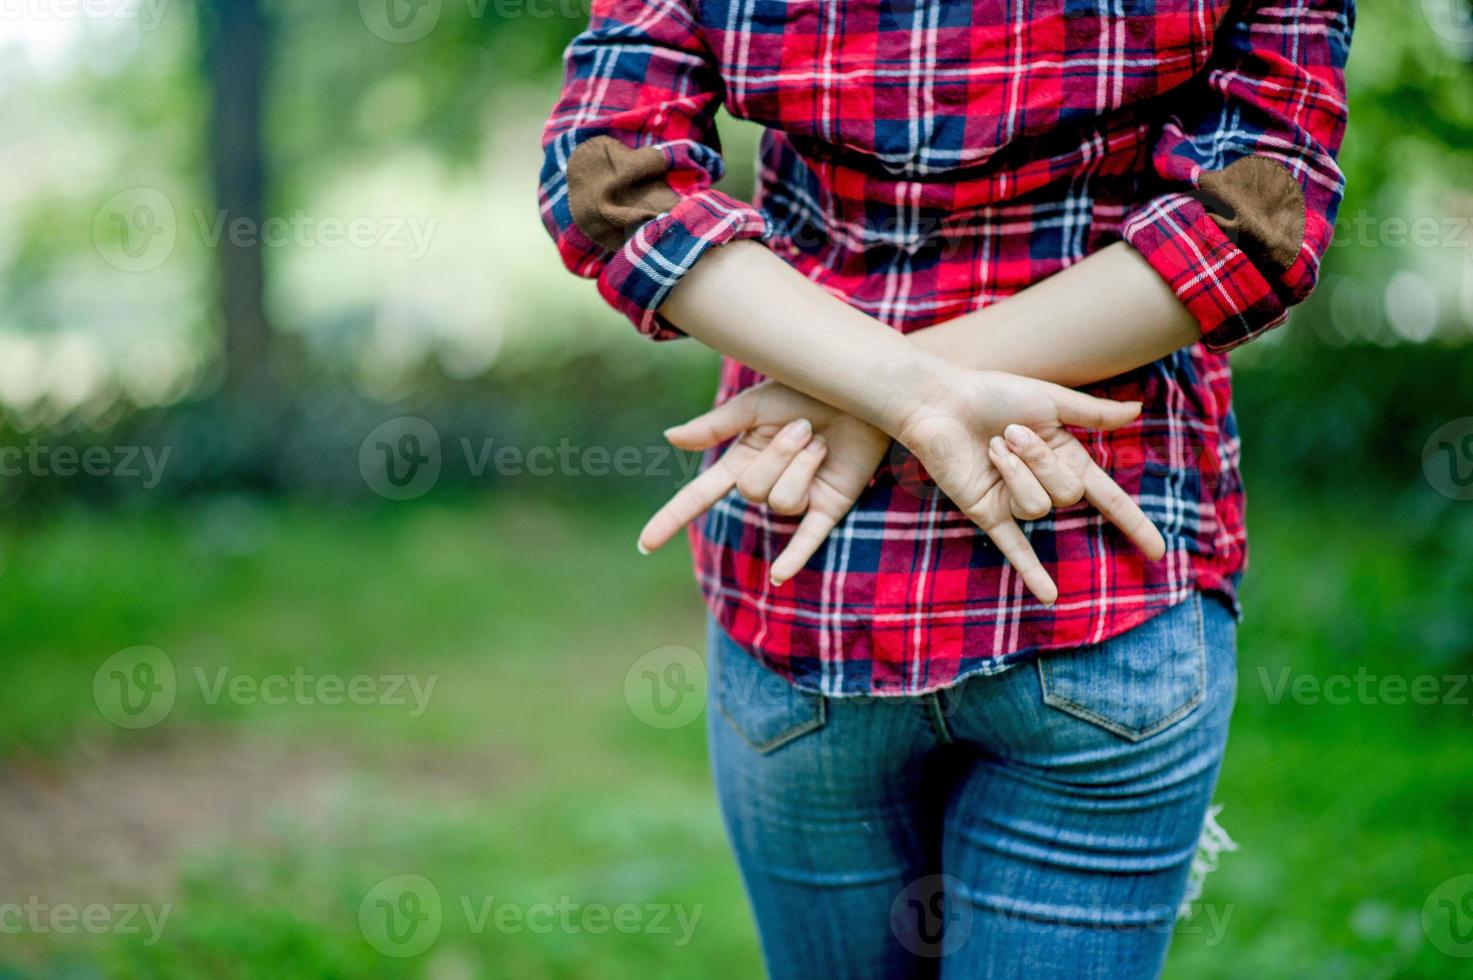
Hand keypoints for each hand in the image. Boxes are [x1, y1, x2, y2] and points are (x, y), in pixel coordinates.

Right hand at [637, 382, 891, 585]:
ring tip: (823, 443)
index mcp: (743, 458)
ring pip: (783, 502)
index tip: (644, 544)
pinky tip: (779, 577)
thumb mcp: (759, 403)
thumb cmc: (810, 389)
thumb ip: (716, 425)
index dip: (671, 519)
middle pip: (752, 490)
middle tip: (805, 426)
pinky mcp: (830, 508)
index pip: (699, 495)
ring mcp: (799, 499)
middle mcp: (767, 483)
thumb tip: (670, 438)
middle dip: (779, 454)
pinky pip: (808, 538)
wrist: (863, 391)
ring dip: (804, 466)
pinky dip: (793, 558)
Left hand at [892, 368, 1165, 602]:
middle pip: (1067, 495)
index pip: (1108, 498)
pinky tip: (1050, 597)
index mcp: (1065, 456)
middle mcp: (1043, 482)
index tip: (1159, 552)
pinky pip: (1014, 547)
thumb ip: (1092, 412)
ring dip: (1015, 471)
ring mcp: (1014, 501)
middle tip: (1010, 431)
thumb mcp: (1048, 398)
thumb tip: (1137, 411)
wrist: (941, 402)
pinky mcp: (986, 512)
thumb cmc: (992, 393)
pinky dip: (1031, 572)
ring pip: (1036, 507)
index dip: (1133, 524)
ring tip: (992, 447)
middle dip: (1041, 460)